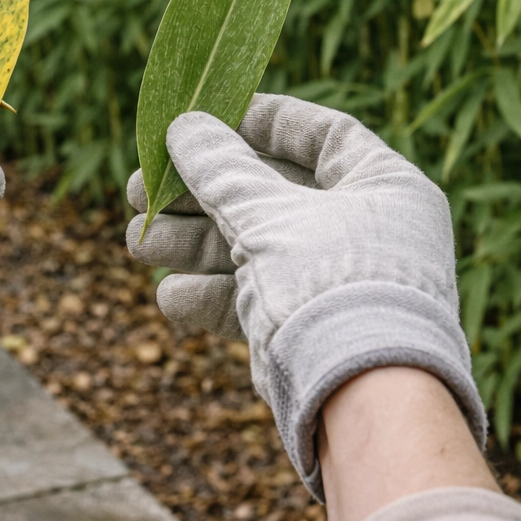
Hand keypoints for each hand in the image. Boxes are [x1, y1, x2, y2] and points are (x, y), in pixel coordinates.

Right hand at [125, 94, 483, 497]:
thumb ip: (219, 168)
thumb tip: (182, 126)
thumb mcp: (267, 214)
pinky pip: (257, 300)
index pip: (322, 135)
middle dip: (201, 193)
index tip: (203, 117)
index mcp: (383, 185)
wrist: (364, 403)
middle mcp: (366, 230)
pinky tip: (173, 297)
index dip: (260, 121)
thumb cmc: (328, 284)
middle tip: (139, 189)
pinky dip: (214, 296)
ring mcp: (337, 282)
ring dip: (192, 244)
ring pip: (254, 249)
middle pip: (271, 193)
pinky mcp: (311, 331)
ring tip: (137, 243)